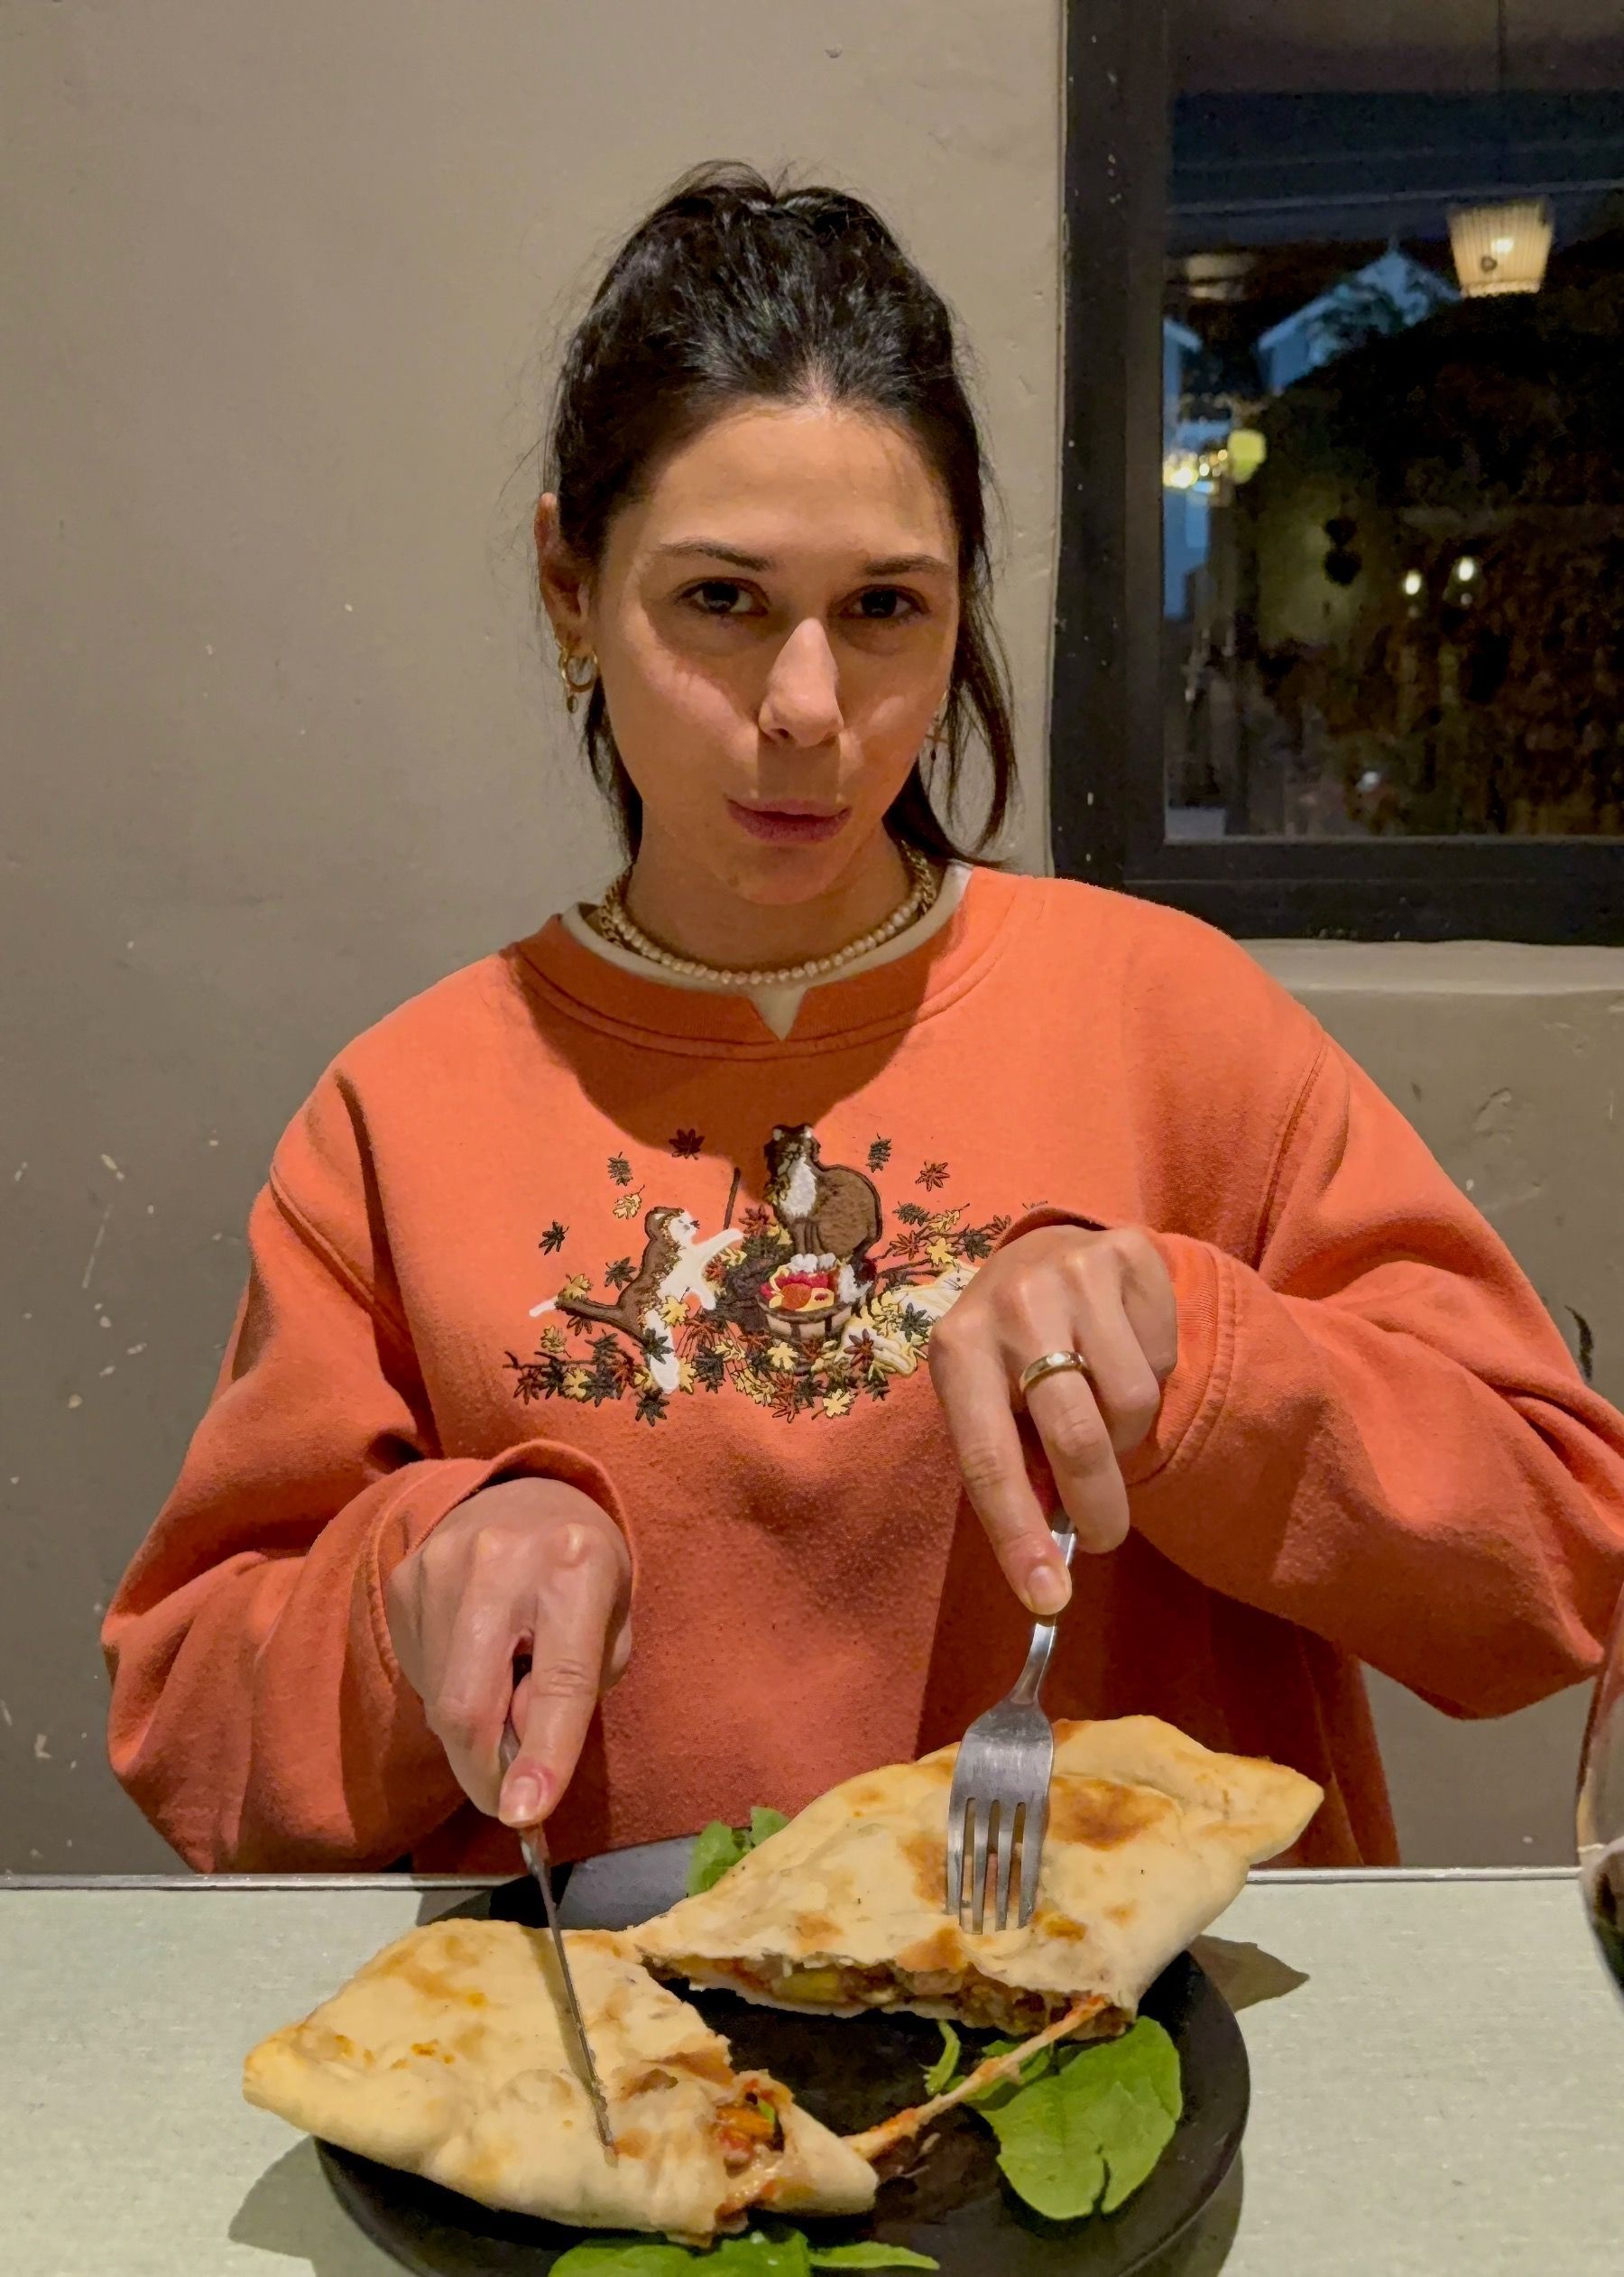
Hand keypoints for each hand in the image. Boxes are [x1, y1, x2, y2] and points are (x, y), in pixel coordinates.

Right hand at [384, 1476, 631, 1830]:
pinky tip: (475, 1659)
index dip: (544, 1754)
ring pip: (440, 1702)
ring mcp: (439, 1567)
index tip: (524, 1815)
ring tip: (504, 1688)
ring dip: (472, 1731)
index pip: (560, 1680)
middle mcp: (500, 1561)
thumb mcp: (610, 1625)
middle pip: (470, 1705)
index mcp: (575, 1568)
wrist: (524, 1495)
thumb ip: (578, 1691)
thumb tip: (518, 1760)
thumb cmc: (581, 1571)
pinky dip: (449, 1694)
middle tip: (508, 1795)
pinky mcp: (403, 1580)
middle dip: (486, 1772)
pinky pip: (419, 1675)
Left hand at [927, 1224, 1177, 1614]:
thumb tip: (1047, 1567)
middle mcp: (1011, 1304)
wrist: (1046, 1252)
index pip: (986, 1459)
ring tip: (1101, 1407)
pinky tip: (1122, 1351)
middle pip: (1074, 1437)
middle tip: (1105, 1535)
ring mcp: (1072, 1273)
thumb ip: (1012, 1466)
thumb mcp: (988, 1399)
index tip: (1048, 1597)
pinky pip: (1164, 1355)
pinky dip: (1154, 1373)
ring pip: (1133, 1401)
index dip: (1017, 1535)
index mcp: (957, 1349)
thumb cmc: (1011, 1351)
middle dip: (1098, 1506)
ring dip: (1127, 1430)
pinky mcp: (1130, 1255)